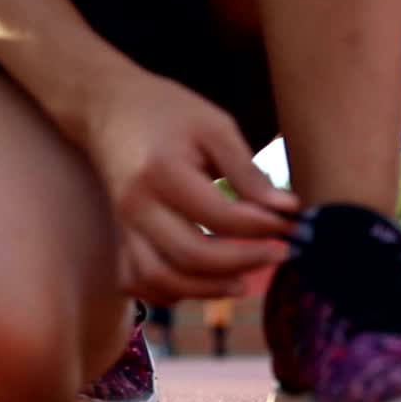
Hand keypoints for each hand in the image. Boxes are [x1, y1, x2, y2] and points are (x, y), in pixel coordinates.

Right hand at [81, 67, 298, 303]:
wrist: (110, 108)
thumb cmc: (170, 113)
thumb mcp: (215, 127)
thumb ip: (248, 172)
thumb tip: (287, 210)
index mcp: (162, 172)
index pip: (219, 216)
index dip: (261, 227)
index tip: (290, 224)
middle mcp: (137, 206)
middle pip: (190, 256)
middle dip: (243, 262)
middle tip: (279, 254)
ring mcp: (124, 227)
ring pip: (161, 279)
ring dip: (208, 289)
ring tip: (245, 282)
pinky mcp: (120, 239)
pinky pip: (139, 283)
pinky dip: (171, 293)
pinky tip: (202, 283)